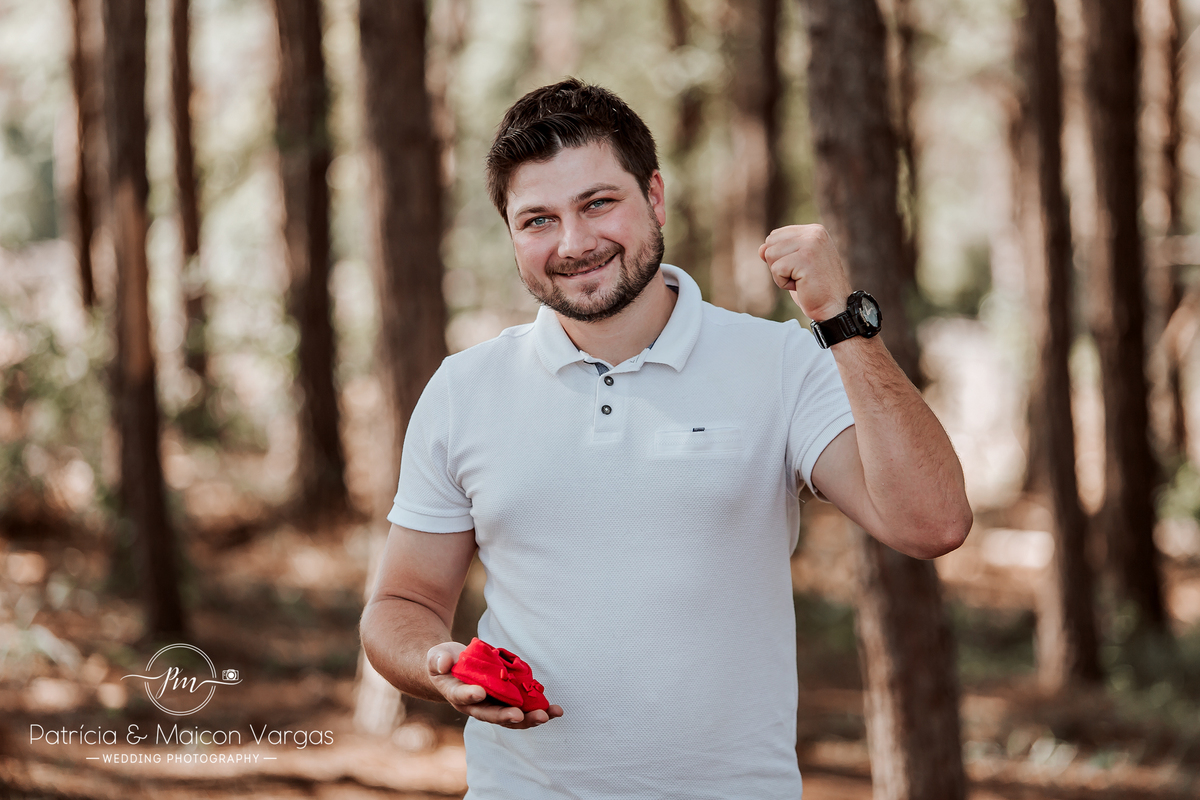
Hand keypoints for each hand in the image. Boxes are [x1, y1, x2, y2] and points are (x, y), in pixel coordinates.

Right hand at [427, 642, 563, 729]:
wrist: (455, 670)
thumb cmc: (445, 662)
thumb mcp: (437, 656)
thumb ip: (438, 659)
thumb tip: (444, 663)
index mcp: (457, 695)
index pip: (462, 697)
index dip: (470, 695)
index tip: (479, 692)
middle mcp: (476, 706)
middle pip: (491, 715)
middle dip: (506, 716)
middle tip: (519, 716)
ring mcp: (493, 705)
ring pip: (511, 717)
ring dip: (529, 718)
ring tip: (547, 716)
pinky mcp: (507, 702)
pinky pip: (523, 709)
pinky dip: (538, 710)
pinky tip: (555, 710)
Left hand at [758, 224, 852, 322]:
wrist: (833, 307)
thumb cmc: (814, 288)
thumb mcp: (795, 264)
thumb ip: (779, 252)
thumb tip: (761, 249)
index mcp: (813, 230)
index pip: (775, 235)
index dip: (779, 257)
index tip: (800, 268)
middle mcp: (814, 233)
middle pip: (770, 243)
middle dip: (778, 264)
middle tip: (800, 276)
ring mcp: (811, 244)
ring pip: (770, 255)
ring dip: (780, 274)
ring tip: (801, 280)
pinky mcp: (806, 259)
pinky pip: (776, 269)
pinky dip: (784, 283)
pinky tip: (802, 285)